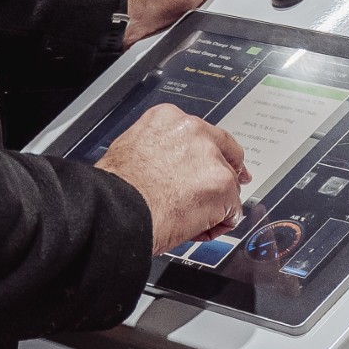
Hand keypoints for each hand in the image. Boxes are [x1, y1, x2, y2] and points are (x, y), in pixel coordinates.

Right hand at [100, 104, 250, 253]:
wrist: (116, 209)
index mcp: (168, 119)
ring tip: (191, 220)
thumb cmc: (116, 189)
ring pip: (229, 185)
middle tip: (221, 195)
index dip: (211, 154)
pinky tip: (198, 229)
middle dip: (224, 175)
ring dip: (216, 205)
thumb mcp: (131, 149)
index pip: (202, 134)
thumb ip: (159, 151)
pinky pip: (232, 211)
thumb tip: (168, 166)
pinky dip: (219, 224)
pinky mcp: (222, 185)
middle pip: (225, 154)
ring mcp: (211, 158)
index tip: (212, 167)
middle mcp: (193, 131)